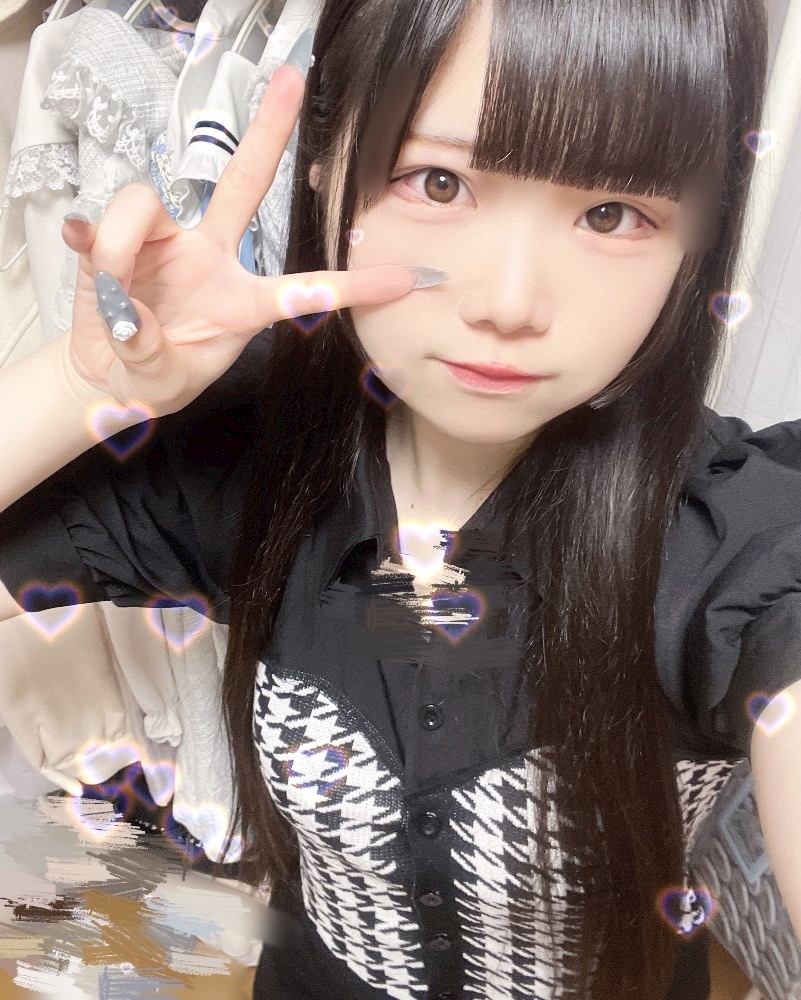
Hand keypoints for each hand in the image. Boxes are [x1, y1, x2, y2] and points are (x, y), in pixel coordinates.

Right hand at [61, 63, 437, 416]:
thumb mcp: (161, 380)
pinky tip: (86, 259)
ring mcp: (166, 242)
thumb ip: (149, 350)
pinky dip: (92, 243)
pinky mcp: (117, 236)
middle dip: (268, 131)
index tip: (406, 278)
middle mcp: (211, 259)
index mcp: (242, 304)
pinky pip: (103, 221)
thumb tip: (127, 312)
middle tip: (291, 77)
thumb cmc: (151, 378)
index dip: (353, 286)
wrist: (106, 374)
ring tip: (113, 299)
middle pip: (245, 182)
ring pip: (147, 204)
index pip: (304, 290)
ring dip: (120, 247)